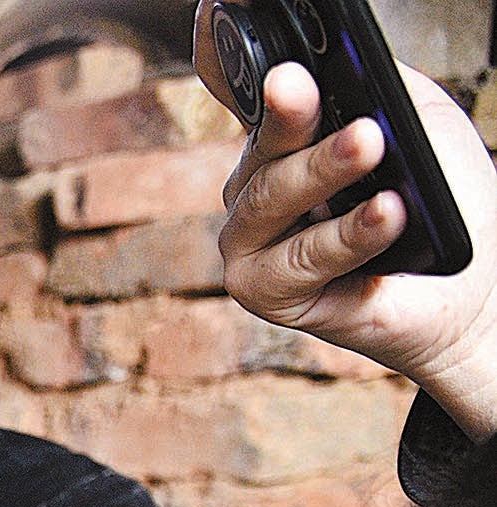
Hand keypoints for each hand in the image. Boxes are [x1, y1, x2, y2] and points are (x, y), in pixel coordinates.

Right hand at [192, 1, 496, 434]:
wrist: (471, 286)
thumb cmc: (439, 203)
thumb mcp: (417, 122)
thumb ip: (378, 87)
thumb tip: (341, 65)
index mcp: (281, 141)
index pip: (245, 91)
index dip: (224, 58)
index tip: (221, 18)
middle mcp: (254, 189)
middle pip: (259, 144)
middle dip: (285, 115)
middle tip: (301, 83)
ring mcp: (251, 244)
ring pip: (269, 201)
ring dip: (322, 171)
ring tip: (369, 143)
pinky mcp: (265, 294)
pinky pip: (300, 260)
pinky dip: (348, 235)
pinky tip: (388, 211)